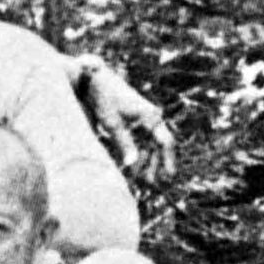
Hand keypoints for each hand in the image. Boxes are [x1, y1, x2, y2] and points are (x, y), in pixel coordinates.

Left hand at [74, 56, 177, 183]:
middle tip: (150, 184)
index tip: (168, 177)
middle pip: (159, 146)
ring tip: (142, 180)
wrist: (95, 80)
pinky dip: (138, 153)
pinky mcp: (135, 121)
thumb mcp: (112, 124)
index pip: (165, 142)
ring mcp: (144, 119)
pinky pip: (142, 140)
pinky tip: (133, 166)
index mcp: (150, 116)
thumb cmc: (105, 99)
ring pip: (150, 145)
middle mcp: (151, 117)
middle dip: (156, 165)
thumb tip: (132, 165)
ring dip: (147, 162)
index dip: (168, 160)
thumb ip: (124, 144)